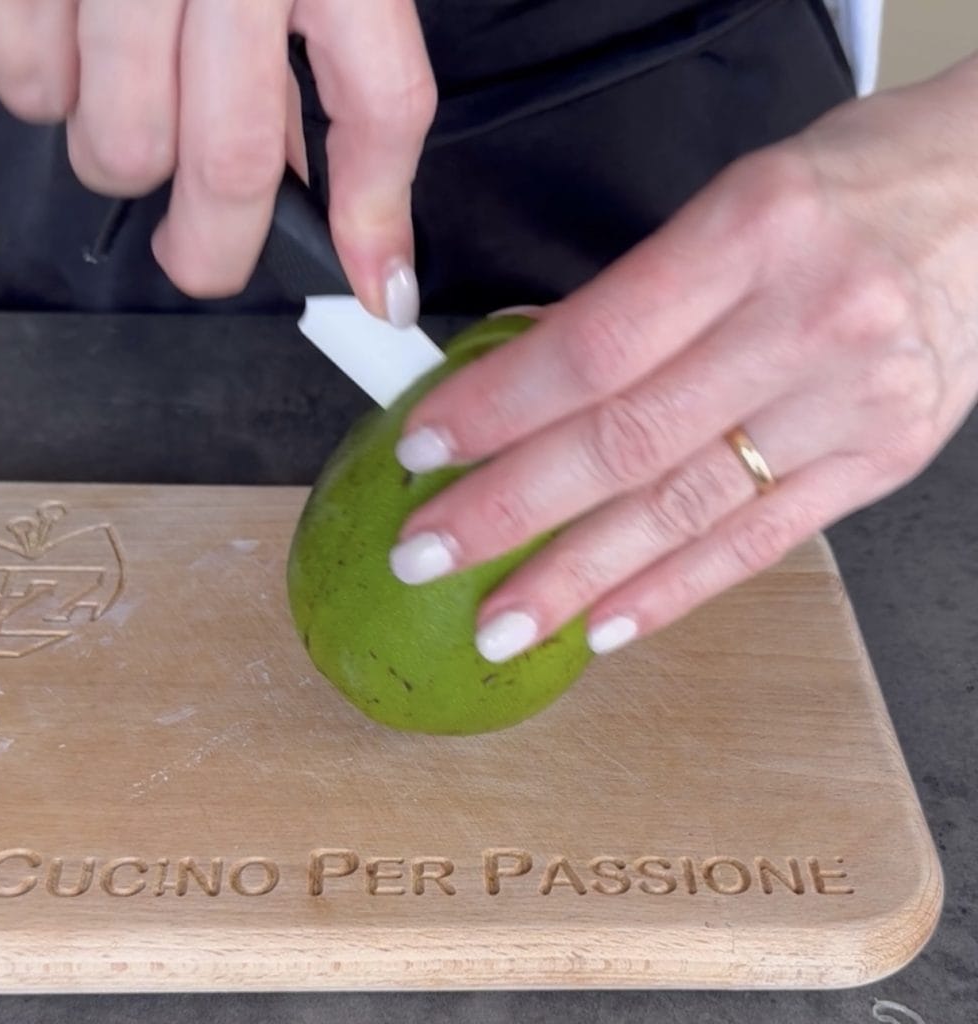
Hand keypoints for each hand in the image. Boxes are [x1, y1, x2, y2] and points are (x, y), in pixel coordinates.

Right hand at [0, 0, 435, 321]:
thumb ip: (325, 59)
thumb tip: (334, 207)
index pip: (378, 104)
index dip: (376, 217)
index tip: (382, 296)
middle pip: (231, 162)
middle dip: (214, 248)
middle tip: (201, 258)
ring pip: (118, 146)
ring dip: (121, 162)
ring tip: (128, 106)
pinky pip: (21, 83)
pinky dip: (42, 95)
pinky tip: (66, 44)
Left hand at [390, 56, 977, 662]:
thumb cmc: (854, 184)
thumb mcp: (730, 202)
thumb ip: (630, 298)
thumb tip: (521, 370)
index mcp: (752, 234)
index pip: (593, 347)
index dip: (496, 407)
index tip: (425, 448)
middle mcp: (806, 324)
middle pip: (626, 442)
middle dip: (512, 512)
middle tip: (428, 557)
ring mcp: (851, 405)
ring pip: (685, 510)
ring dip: (579, 576)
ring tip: (503, 620)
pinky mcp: (881, 464)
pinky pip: (760, 545)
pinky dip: (674, 591)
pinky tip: (605, 624)